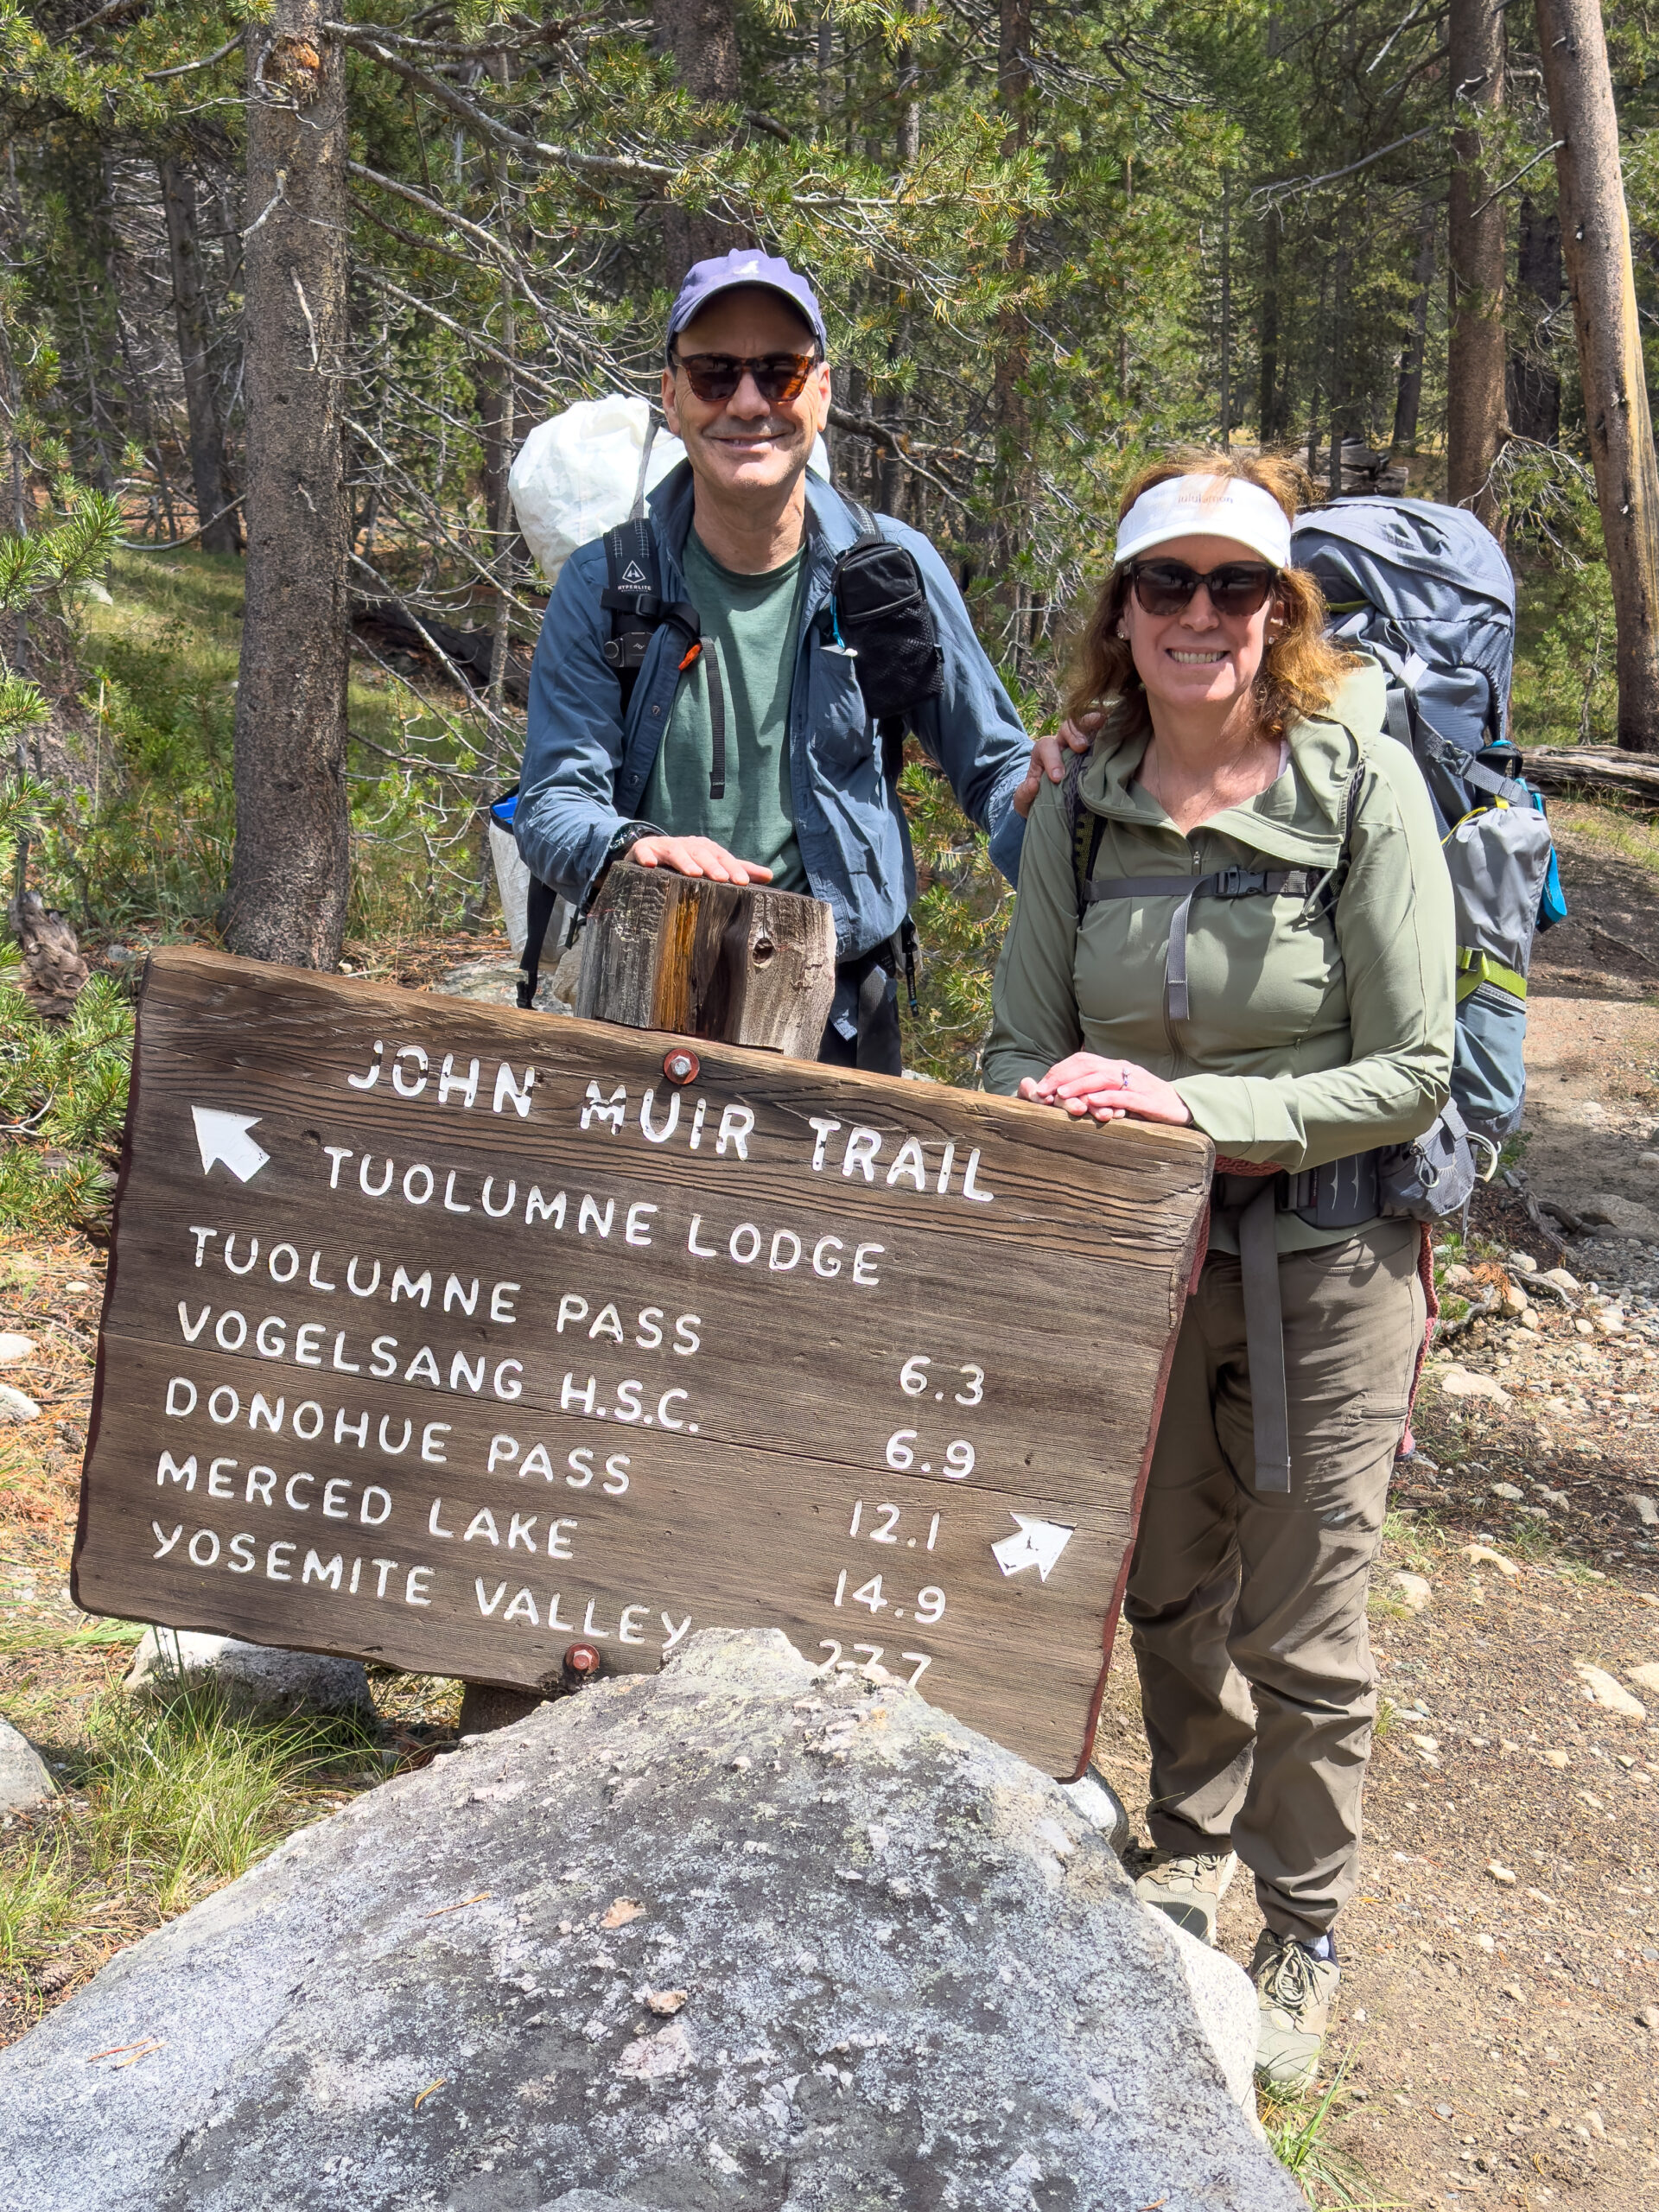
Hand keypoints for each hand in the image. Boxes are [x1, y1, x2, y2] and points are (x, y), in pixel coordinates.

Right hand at [627, 835, 772, 884]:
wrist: (652, 850)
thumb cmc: (689, 861)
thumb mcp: (714, 863)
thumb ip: (739, 869)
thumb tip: (770, 875)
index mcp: (706, 849)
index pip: (722, 858)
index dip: (733, 868)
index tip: (743, 883)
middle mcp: (688, 845)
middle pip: (701, 854)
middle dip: (712, 866)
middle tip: (722, 879)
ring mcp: (665, 847)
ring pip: (676, 852)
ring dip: (685, 861)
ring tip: (693, 874)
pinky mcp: (644, 851)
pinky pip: (644, 853)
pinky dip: (647, 857)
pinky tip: (651, 866)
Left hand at [1010, 714, 1102, 818]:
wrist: (1049, 803)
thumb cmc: (1037, 799)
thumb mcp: (1024, 801)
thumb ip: (1023, 794)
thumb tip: (1033, 784)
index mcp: (1043, 753)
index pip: (1046, 747)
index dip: (1052, 759)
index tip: (1058, 777)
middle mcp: (1061, 744)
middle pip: (1066, 728)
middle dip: (1074, 734)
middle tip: (1082, 747)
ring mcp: (1080, 745)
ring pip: (1086, 726)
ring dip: (1094, 727)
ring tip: (1106, 733)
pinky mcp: (1095, 751)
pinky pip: (1102, 736)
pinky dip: (1109, 732)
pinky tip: (1119, 734)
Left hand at [1017, 1053, 1191, 1126]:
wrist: (1181, 1106)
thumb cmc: (1147, 1102)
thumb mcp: (1120, 1092)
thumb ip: (1100, 1090)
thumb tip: (1070, 1096)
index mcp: (1115, 1067)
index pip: (1082, 1061)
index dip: (1060, 1071)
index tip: (1041, 1085)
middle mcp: (1123, 1070)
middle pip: (1088, 1066)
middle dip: (1062, 1078)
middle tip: (1042, 1090)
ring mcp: (1135, 1083)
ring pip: (1103, 1079)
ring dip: (1079, 1086)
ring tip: (1061, 1096)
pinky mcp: (1146, 1099)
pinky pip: (1124, 1097)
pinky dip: (1106, 1098)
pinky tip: (1091, 1102)